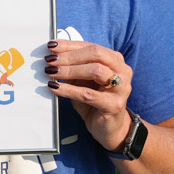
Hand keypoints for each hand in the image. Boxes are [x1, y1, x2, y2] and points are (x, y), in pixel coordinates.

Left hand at [43, 38, 134, 152]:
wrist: (109, 127)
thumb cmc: (95, 101)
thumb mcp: (83, 81)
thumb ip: (73, 68)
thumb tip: (52, 57)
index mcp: (115, 60)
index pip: (91, 47)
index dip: (70, 45)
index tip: (52, 46)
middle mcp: (122, 70)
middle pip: (96, 54)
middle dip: (70, 56)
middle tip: (51, 60)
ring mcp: (121, 88)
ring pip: (96, 71)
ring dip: (70, 71)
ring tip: (52, 72)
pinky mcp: (114, 105)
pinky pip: (88, 94)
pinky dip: (69, 90)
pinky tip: (55, 88)